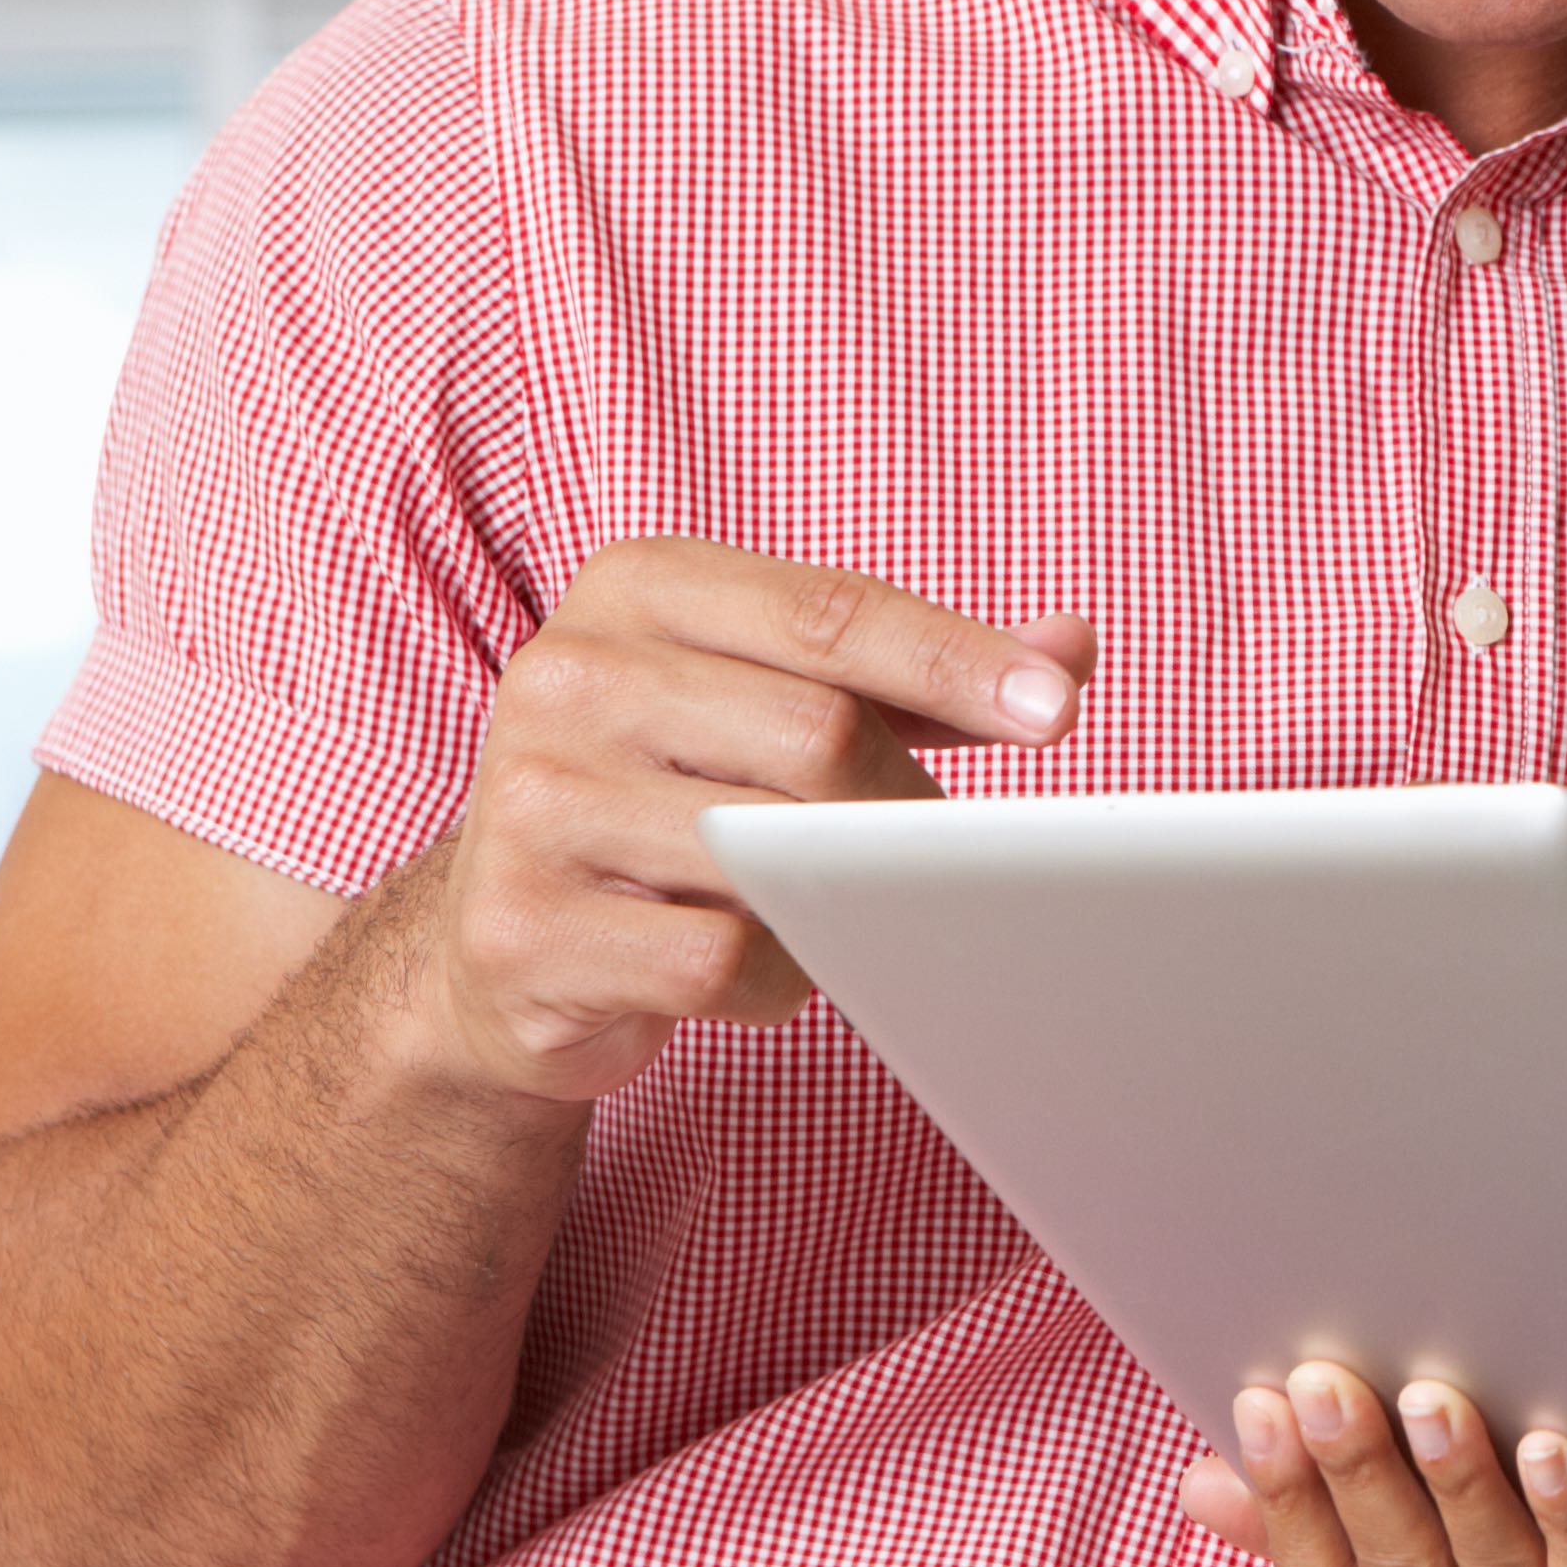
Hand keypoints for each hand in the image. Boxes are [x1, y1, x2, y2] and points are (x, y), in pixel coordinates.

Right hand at [395, 537, 1090, 1102]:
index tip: (1057, 710)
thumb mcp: (773, 697)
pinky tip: (755, 964)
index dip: (958, 662)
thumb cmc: (673, 792)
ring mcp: (530, 803)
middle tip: (926, 854)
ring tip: (819, 903)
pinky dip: (775, 977)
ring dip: (837, 898)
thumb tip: (1069, 646)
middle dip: (900, 804)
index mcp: (635, 588)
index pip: (830, 613)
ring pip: (773, 855)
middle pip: (818, 735)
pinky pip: (718, 961)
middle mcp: (566, 675)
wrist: (498, 934)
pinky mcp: (522, 929)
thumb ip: (913, 671)